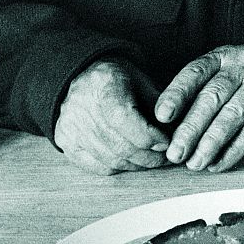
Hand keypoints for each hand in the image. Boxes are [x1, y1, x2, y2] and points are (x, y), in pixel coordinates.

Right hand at [55, 59, 170, 174]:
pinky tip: (132, 162)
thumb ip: (160, 105)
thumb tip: (178, 133)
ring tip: (152, 160)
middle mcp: (82, 108)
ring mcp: (71, 127)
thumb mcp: (143, 80)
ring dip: (137, 165)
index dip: (151, 137)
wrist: (82, 75)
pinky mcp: (65, 141)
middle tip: (166, 158)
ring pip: (110, 159)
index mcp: (105, 87)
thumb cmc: (118, 78)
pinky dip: (118, 167)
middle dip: (149, 156)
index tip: (168, 142)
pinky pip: (96, 165)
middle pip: (120, 145)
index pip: (126, 121)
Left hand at [155, 44, 243, 172]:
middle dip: (191, 128)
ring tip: (194, 164)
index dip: (177, 94)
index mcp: (224, 56)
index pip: (196, 72)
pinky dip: (234, 150)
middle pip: (213, 97)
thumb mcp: (226, 69)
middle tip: (175, 153)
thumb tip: (167, 126)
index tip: (161, 116)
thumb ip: (201, 89)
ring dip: (211, 144)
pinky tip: (218, 163)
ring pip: (234, 115)